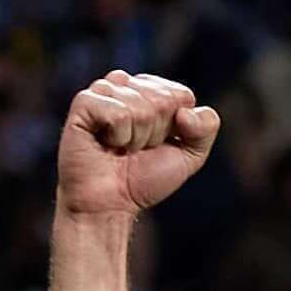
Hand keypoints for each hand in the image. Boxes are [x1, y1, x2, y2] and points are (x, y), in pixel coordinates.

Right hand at [58, 70, 218, 221]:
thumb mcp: (189, 157)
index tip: (155, 145)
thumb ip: (206, 129)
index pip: (181, 95)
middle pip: (163, 99)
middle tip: (134, 150)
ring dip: (135, 139)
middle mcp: (126, 85)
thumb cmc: (142, 180)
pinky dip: (117, 137)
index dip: (175, 128)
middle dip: (155, 133)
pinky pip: (118, 113)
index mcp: (149, 90)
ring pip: (140, 107)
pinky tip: (104, 144)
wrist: (109, 206)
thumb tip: (186, 112)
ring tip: (118, 149)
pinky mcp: (84, 103)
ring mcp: (103, 91)